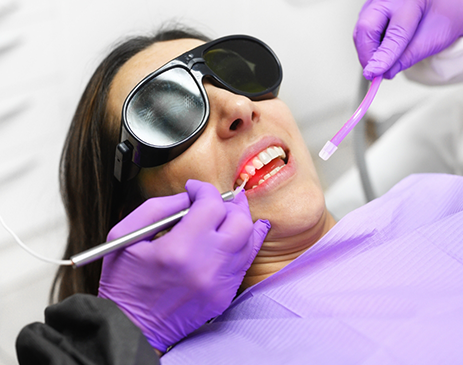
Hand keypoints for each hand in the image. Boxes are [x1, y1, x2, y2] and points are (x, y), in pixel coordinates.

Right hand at [98, 180, 269, 352]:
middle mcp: (206, 266)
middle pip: (239, 221)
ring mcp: (219, 283)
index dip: (204, 189)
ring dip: (240, 221)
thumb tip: (188, 197)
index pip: (211, 205)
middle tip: (216, 200)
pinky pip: (244, 263)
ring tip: (229, 213)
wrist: (130, 327)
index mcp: (179, 249)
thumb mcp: (125, 236)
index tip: (194, 189)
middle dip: (229, 204)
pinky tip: (241, 234)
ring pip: (249, 241)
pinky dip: (244, 244)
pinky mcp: (224, 296)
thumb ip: (158, 208)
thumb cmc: (124, 283)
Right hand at [353, 0, 462, 78]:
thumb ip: (408, 56)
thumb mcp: (433, 38)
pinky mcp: (371, 9)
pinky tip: (380, 51)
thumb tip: (386, 72)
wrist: (444, 5)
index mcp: (411, 1)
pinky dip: (369, 45)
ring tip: (380, 62)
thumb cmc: (443, 15)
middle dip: (367, 54)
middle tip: (373, 72)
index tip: (375, 73)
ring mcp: (378, 2)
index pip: (394, 34)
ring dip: (367, 50)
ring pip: (361, 30)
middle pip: (366, 27)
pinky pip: (362, 30)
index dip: (383, 57)